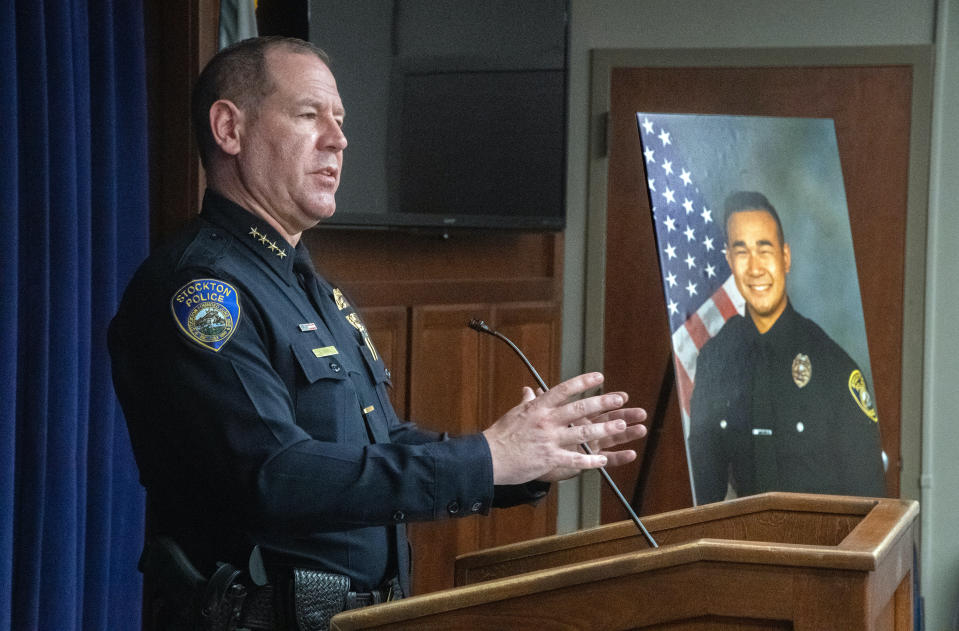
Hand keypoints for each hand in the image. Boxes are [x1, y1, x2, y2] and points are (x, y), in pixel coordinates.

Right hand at [482, 372, 647, 484]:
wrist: (489, 458)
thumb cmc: (500, 435)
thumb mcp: (514, 413)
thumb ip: (526, 401)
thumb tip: (528, 390)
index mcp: (538, 407)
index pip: (564, 390)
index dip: (583, 382)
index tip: (599, 377)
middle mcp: (546, 421)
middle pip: (579, 408)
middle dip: (602, 403)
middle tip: (619, 399)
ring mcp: (549, 440)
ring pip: (582, 432)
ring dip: (604, 429)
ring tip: (620, 426)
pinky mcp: (550, 458)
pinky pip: (574, 459)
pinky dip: (590, 460)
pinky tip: (602, 460)